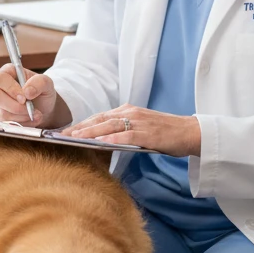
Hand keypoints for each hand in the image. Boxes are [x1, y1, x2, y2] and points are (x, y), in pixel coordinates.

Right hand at [0, 65, 67, 127]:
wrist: (44, 108)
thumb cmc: (42, 91)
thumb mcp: (46, 83)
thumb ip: (39, 82)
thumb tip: (27, 91)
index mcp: (7, 72)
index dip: (10, 88)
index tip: (24, 97)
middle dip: (16, 106)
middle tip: (30, 108)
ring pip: (2, 113)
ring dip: (22, 116)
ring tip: (36, 114)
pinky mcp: (0, 115)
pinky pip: (7, 123)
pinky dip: (22, 123)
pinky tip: (31, 119)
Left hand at [63, 105, 200, 156]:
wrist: (191, 132)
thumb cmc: (165, 133)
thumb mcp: (140, 129)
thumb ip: (123, 131)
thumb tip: (101, 142)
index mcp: (128, 110)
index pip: (100, 116)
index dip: (82, 123)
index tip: (66, 131)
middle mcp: (131, 112)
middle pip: (100, 119)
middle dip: (80, 128)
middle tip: (62, 135)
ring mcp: (140, 122)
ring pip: (110, 125)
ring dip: (91, 131)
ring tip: (75, 138)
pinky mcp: (149, 132)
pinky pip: (127, 135)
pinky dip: (113, 138)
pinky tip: (100, 142)